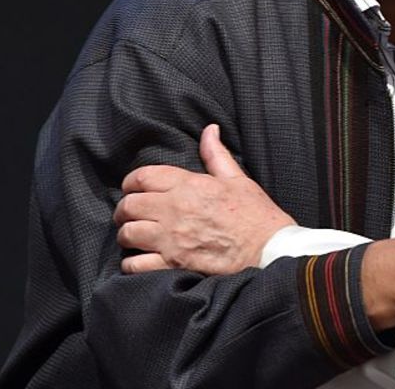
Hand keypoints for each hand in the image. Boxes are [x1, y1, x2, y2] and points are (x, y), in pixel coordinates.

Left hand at [114, 124, 295, 274]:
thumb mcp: (238, 179)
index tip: (133, 188)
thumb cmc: (257, 214)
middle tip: (131, 214)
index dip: (132, 182)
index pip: (143, 177)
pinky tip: (139, 259)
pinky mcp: (173, 263)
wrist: (269, 249)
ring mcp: (171, 239)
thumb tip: (210, 130)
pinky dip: (131, 263)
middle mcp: (175, 210)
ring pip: (127, 234)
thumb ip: (216, 155)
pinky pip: (135, 264)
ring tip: (134, 236)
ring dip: (127, 234)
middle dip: (125, 209)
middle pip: (129, 205)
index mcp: (190, 186)